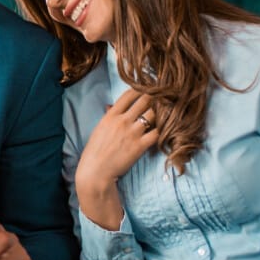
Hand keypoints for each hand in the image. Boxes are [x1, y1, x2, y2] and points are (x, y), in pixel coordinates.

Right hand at [75, 90, 159, 229]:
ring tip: (165, 115)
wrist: (96, 171)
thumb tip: (111, 105)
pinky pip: (157, 133)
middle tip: (162, 99)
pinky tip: (162, 132)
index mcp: (111, 115)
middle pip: (145, 100)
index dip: (142, 89)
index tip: (148, 88)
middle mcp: (123, 120)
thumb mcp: (99, 129)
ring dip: (160, 114)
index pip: (130, 94)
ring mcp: (132, 133)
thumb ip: (108, 116)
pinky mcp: (140, 146)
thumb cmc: (95, 151)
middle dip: (155, 98)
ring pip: (154, 114)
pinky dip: (161, 131)